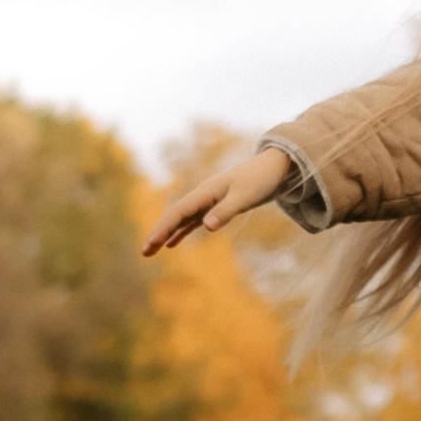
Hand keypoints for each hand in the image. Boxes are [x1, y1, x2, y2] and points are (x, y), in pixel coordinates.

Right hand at [144, 146, 296, 255]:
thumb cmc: (261, 180)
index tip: (151, 244)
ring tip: (151, 251)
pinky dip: (181, 232)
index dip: (163, 228)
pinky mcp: (218, 206)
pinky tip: (173, 244)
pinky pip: (193, 221)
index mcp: (206, 192)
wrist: (276, 168)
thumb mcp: (245, 196)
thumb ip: (226, 211)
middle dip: (158, 233)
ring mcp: (209, 201)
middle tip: (144, 253)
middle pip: (174, 216)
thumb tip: (205, 227)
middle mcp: (203, 196)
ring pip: (181, 220)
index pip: (178, 212)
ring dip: (166, 234)